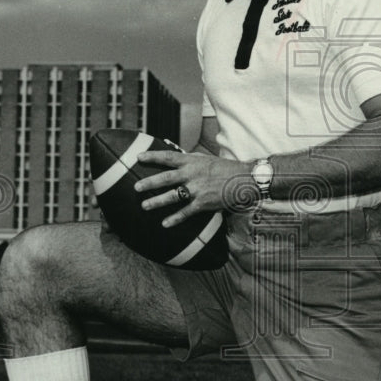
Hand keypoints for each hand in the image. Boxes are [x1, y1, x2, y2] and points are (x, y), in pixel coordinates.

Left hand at [135, 151, 249, 227]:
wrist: (245, 179)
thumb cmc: (225, 168)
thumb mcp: (206, 159)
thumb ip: (190, 160)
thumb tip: (174, 158)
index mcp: (192, 161)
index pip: (168, 157)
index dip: (152, 156)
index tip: (138, 157)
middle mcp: (192, 174)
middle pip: (165, 178)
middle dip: (149, 182)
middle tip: (136, 187)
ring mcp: (197, 189)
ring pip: (172, 196)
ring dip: (157, 201)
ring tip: (144, 206)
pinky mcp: (204, 203)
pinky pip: (186, 212)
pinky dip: (175, 218)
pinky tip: (164, 223)